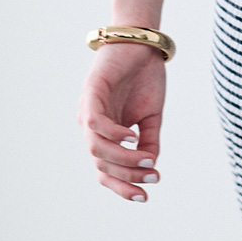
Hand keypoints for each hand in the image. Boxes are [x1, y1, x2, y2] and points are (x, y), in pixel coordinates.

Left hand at [78, 41, 165, 200]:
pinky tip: (132, 137)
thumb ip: (149, 141)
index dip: (123, 186)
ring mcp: (89, 109)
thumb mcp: (152, 116)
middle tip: (152, 178)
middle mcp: (92, 126)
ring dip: (123, 159)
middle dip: (126, 176)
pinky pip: (95, 123)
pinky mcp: (91, 92)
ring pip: (96, 148)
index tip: (145, 197)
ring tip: (148, 160)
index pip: (106, 170)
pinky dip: (113, 134)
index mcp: (105, 134)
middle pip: (101, 165)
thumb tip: (150, 169)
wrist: (144, 43)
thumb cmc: (145, 77)